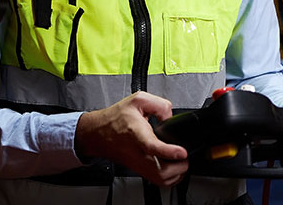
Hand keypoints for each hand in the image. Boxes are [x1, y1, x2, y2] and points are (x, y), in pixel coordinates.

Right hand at [74, 91, 188, 186]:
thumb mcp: (138, 100)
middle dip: (178, 167)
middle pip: (159, 171)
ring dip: (176, 175)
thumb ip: (159, 105)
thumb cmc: (115, 118)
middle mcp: (138, 152)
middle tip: (185, 157)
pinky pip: (157, 181)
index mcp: (137, 134)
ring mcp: (138, 164)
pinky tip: (174, 168)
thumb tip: (170, 117)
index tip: (181, 152)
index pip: (152, 147)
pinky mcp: (139, 169)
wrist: (97, 133)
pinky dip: (169, 178)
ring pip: (159, 180)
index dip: (169, 151)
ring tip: (182, 163)